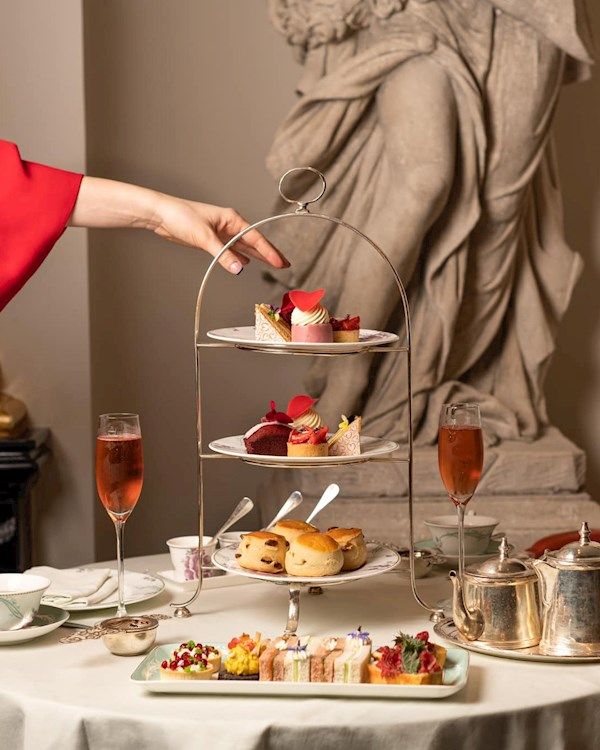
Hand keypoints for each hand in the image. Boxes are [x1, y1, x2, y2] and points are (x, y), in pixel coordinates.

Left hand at [151, 194, 288, 273]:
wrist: (161, 215)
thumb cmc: (180, 217)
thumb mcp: (204, 237)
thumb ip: (223, 254)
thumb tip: (239, 269)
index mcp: (232, 219)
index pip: (255, 238)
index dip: (269, 252)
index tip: (280, 263)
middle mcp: (229, 225)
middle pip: (254, 242)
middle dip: (269, 253)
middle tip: (285, 264)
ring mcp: (221, 233)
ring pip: (244, 247)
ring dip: (258, 256)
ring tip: (272, 264)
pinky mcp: (212, 240)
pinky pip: (232, 250)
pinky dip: (240, 257)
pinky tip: (245, 263)